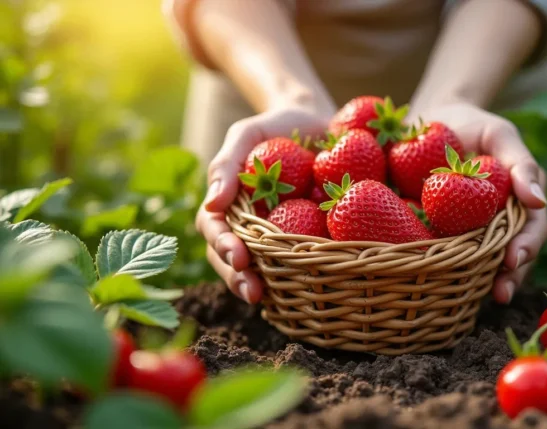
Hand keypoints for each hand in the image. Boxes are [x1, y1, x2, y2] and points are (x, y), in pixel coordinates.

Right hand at [197, 107, 328, 303]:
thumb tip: (212, 203)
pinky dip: (302, 276)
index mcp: (229, 206)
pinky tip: (314, 288)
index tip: (239, 257)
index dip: (223, 247)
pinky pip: (301, 261)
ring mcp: (277, 236)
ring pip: (263, 268)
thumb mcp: (248, 134)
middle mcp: (249, 227)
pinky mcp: (307, 238)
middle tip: (252, 292)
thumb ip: (227, 164)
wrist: (318, 124)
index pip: (215, 231)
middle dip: (238, 279)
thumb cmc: (276, 127)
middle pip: (233, 260)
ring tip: (270, 300)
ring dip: (264, 286)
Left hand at [408, 103, 546, 303]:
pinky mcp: (441, 233)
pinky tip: (436, 283)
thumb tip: (539, 200)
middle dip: (509, 277)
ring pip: (482, 263)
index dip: (526, 247)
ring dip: (482, 283)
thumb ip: (520, 163)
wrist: (426, 121)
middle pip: (511, 255)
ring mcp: (470, 230)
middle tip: (498, 293)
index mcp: (519, 201)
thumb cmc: (469, 124)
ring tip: (479, 301)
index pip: (532, 229)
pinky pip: (446, 254)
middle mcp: (499, 221)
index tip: (513, 260)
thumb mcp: (498, 134)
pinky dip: (445, 269)